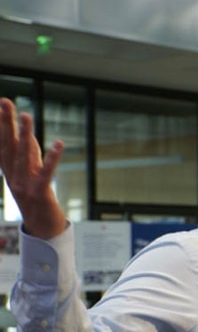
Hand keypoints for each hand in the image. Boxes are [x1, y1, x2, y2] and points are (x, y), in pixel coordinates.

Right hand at [0, 98, 67, 238]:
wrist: (42, 229)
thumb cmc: (37, 199)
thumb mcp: (29, 175)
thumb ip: (30, 156)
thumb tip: (29, 135)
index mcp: (9, 172)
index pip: (2, 144)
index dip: (0, 125)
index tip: (1, 104)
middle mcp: (13, 176)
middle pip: (8, 146)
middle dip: (6, 123)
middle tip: (5, 102)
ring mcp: (25, 185)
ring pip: (24, 156)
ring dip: (25, 135)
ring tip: (26, 116)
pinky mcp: (40, 193)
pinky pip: (46, 173)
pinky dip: (52, 158)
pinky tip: (58, 144)